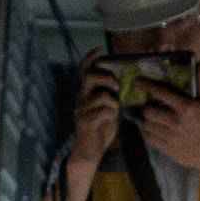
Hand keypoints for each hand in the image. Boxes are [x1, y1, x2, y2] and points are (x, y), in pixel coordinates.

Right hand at [67, 55, 125, 170]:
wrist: (89, 152)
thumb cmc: (100, 129)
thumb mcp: (107, 108)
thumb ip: (110, 94)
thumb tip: (118, 81)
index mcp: (85, 93)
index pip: (84, 70)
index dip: (90, 58)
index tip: (100, 49)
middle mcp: (81, 99)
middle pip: (90, 76)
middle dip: (107, 77)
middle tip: (116, 86)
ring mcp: (82, 110)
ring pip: (101, 95)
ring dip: (113, 100)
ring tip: (115, 108)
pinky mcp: (86, 122)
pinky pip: (104, 111)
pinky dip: (112, 114)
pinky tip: (110, 120)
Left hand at [133, 79, 199, 182]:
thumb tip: (198, 63)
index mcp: (186, 108)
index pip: (161, 94)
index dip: (147, 86)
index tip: (138, 82)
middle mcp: (176, 122)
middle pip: (149, 112)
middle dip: (146, 107)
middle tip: (147, 106)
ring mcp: (170, 137)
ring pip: (147, 126)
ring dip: (146, 120)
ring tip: (149, 117)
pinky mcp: (167, 149)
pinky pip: (149, 139)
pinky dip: (147, 132)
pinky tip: (152, 129)